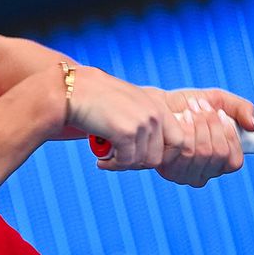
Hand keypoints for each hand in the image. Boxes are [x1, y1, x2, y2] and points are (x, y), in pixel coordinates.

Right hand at [65, 68, 186, 169]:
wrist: (74, 89)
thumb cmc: (97, 98)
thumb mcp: (130, 104)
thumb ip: (145, 122)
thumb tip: (152, 154)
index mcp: (158, 106)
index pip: (179, 141)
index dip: (165, 156)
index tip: (143, 159)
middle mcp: (155, 114)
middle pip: (158, 157)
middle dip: (138, 164)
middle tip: (120, 160)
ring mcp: (142, 123)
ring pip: (141, 162)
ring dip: (122, 165)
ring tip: (107, 158)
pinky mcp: (126, 133)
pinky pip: (125, 162)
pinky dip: (112, 165)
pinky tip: (100, 160)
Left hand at [148, 87, 253, 186]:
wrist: (154, 105)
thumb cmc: (185, 105)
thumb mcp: (218, 100)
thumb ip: (240, 108)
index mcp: (219, 163)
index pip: (234, 162)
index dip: (229, 135)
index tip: (220, 113)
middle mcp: (204, 174)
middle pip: (219, 154)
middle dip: (212, 125)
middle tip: (200, 106)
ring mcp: (186, 175)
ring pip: (204, 152)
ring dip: (199, 124)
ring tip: (190, 109)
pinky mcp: (168, 169)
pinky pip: (186, 150)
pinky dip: (186, 129)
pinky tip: (180, 118)